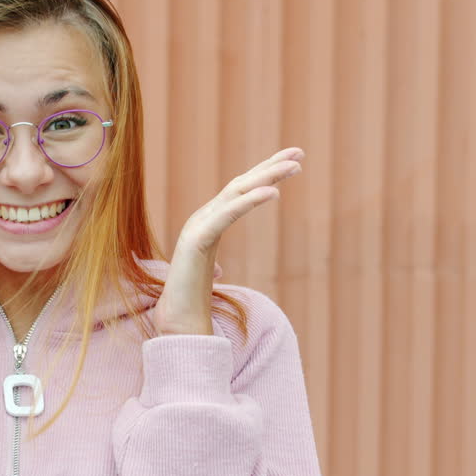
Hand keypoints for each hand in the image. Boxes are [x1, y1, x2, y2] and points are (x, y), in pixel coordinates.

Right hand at [153, 147, 303, 334]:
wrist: (176, 323)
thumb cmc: (190, 302)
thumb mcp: (207, 277)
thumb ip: (211, 268)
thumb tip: (217, 271)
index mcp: (207, 224)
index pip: (239, 191)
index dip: (264, 173)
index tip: (291, 160)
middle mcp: (202, 219)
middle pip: (240, 184)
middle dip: (269, 165)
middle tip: (299, 152)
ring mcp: (197, 227)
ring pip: (236, 193)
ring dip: (266, 176)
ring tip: (294, 166)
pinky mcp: (196, 240)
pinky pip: (228, 214)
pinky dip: (250, 201)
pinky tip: (273, 192)